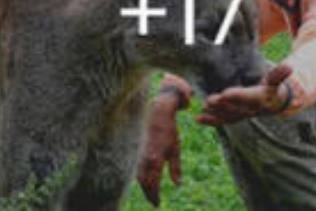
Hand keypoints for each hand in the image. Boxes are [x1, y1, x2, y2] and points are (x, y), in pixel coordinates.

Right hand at [137, 92, 182, 206]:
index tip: (158, 203)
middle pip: (143, 181)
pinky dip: (141, 176)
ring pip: (139, 174)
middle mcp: (146, 156)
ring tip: (150, 194)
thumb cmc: (169, 131)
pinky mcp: (138, 147)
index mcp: (156, 158)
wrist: (157, 112)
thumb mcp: (176, 150)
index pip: (153, 182)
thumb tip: (177, 184)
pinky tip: (145, 180)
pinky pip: (137, 166)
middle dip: (148, 193)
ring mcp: (140, 151)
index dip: (154, 195)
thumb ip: (175, 168)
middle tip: (154, 202)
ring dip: (144, 186)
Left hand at [197, 63, 293, 125]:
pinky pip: (223, 120)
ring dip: (214, 113)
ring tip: (202, 108)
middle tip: (208, 100)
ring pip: (228, 116)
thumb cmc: (272, 89)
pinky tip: (197, 118)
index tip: (225, 93)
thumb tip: (290, 67)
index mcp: (259, 99)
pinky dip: (210, 120)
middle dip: (222, 105)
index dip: (237, 96)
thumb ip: (278, 75)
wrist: (273, 105)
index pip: (247, 98)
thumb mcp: (275, 81)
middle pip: (235, 108)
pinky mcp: (235, 117)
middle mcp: (250, 110)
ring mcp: (242, 115)